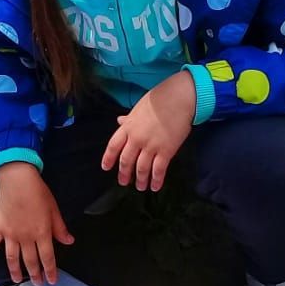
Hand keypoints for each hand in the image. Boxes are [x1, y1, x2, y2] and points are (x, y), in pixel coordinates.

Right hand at [0, 163, 72, 285]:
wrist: (17, 179)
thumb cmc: (37, 191)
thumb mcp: (54, 209)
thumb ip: (60, 228)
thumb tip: (69, 241)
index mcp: (42, 233)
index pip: (48, 258)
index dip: (50, 271)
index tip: (52, 280)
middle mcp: (26, 237)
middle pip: (31, 261)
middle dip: (35, 274)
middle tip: (37, 283)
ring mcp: (10, 234)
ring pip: (13, 258)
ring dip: (15, 271)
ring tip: (17, 280)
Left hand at [102, 71, 195, 191]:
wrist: (178, 98)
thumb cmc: (159, 99)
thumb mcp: (138, 108)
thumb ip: (128, 119)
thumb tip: (119, 121)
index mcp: (128, 127)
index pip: (113, 146)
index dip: (108, 158)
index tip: (106, 168)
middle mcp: (136, 139)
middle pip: (126, 160)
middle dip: (124, 173)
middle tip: (124, 182)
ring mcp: (151, 146)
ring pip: (141, 168)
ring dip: (140, 180)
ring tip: (140, 187)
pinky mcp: (166, 151)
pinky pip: (158, 169)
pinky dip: (156, 180)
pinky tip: (155, 187)